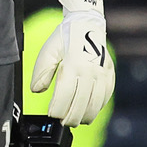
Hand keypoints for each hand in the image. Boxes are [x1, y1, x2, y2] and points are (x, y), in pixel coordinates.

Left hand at [30, 0, 114, 124]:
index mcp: (73, 66)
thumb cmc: (64, 38)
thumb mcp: (48, 52)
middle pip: (80, 106)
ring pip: (95, 106)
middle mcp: (90, 72)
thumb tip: (36, 91)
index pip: (65, 97)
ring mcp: (102, 75)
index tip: (51, 115)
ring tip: (74, 120)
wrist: (87, 24)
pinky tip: (88, 110)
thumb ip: (41, 72)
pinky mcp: (110, 75)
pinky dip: (97, 108)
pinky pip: (105, 98)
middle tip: (61, 122)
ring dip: (84, 117)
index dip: (57, 111)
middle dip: (69, 118)